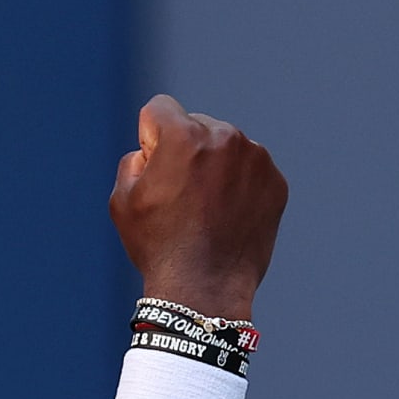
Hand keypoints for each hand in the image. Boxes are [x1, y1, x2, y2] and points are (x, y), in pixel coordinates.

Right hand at [110, 94, 287, 318]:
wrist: (204, 290)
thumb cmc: (158, 246)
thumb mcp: (123, 199)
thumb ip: (134, 158)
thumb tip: (153, 149)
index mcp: (184, 135)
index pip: (160, 108)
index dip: (150, 138)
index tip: (155, 168)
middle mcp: (225, 137)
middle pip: (197, 125)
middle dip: (186, 150)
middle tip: (181, 196)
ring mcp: (256, 160)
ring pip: (227, 147)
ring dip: (215, 167)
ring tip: (206, 210)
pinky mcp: (275, 183)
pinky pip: (250, 170)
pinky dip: (239, 187)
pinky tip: (227, 217)